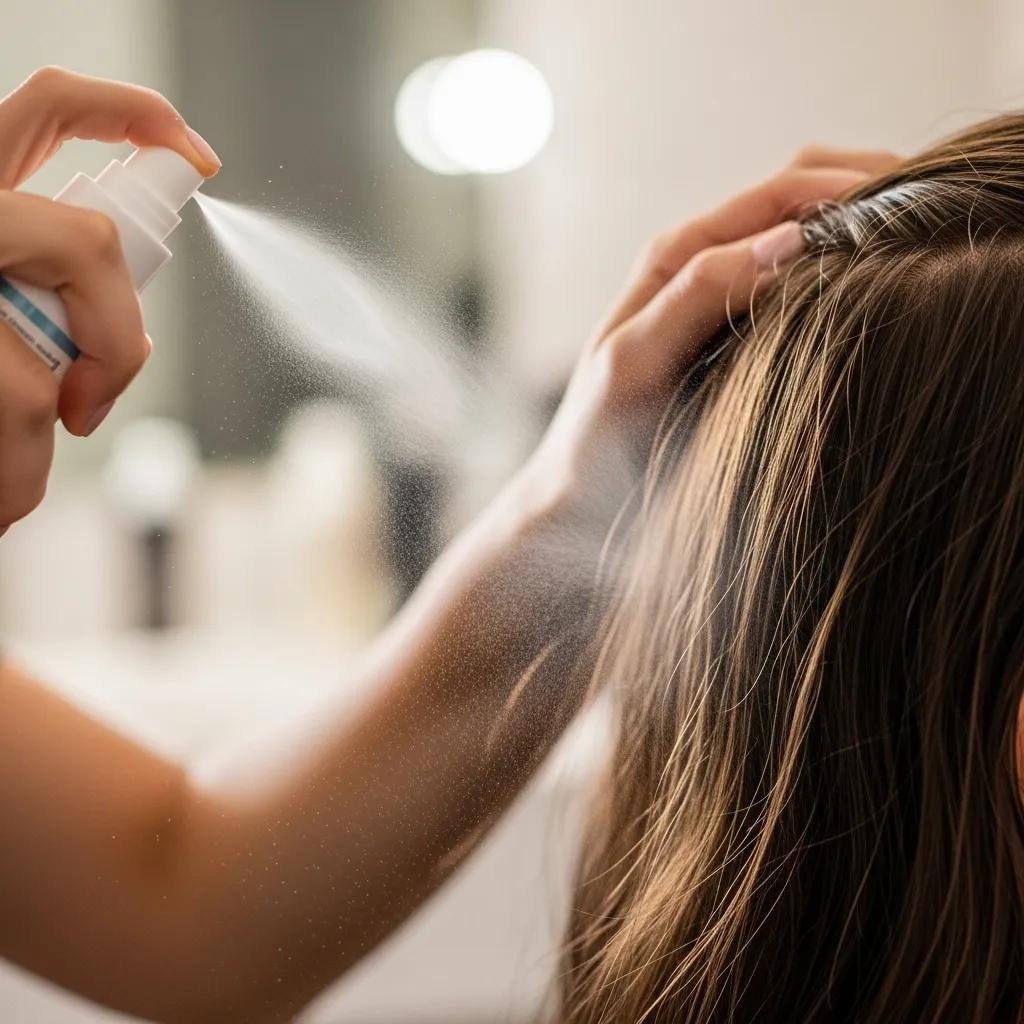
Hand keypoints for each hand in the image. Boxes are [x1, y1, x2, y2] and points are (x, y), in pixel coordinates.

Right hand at [0, 67, 219, 534]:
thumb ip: (43, 292)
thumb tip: (131, 341)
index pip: (50, 107)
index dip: (132, 113)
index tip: (199, 154)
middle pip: (94, 240)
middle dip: (115, 338)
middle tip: (86, 403)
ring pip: (70, 340)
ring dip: (49, 428)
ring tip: (12, 466)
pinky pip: (31, 397)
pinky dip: (24, 470)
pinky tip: (0, 491)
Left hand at [510, 147, 899, 544]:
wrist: (577, 488)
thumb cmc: (596, 432)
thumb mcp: (634, 362)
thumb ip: (697, 296)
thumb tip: (784, 243)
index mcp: (679, 254)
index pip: (782, 191)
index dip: (849, 185)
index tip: (908, 202)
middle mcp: (701, 263)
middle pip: (800, 198)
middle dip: (867, 190)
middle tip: (929, 211)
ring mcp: (719, 296)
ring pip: (804, 237)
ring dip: (858, 226)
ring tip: (915, 242)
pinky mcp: (732, 334)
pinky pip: (797, 285)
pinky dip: (840, 270)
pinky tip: (873, 289)